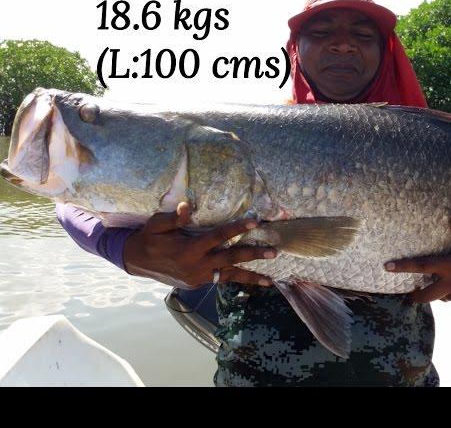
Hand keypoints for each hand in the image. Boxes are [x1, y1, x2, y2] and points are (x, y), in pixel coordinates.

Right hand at [123, 202, 274, 288]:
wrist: (136, 262)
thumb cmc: (148, 238)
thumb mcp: (156, 225)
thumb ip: (173, 218)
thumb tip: (187, 206)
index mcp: (188, 249)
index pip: (218, 237)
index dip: (237, 229)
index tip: (255, 223)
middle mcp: (197, 266)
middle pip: (231, 258)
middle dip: (253, 255)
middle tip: (274, 252)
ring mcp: (198, 277)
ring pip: (229, 276)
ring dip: (250, 277)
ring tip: (270, 280)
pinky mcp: (198, 283)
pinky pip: (220, 280)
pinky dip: (235, 279)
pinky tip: (250, 280)